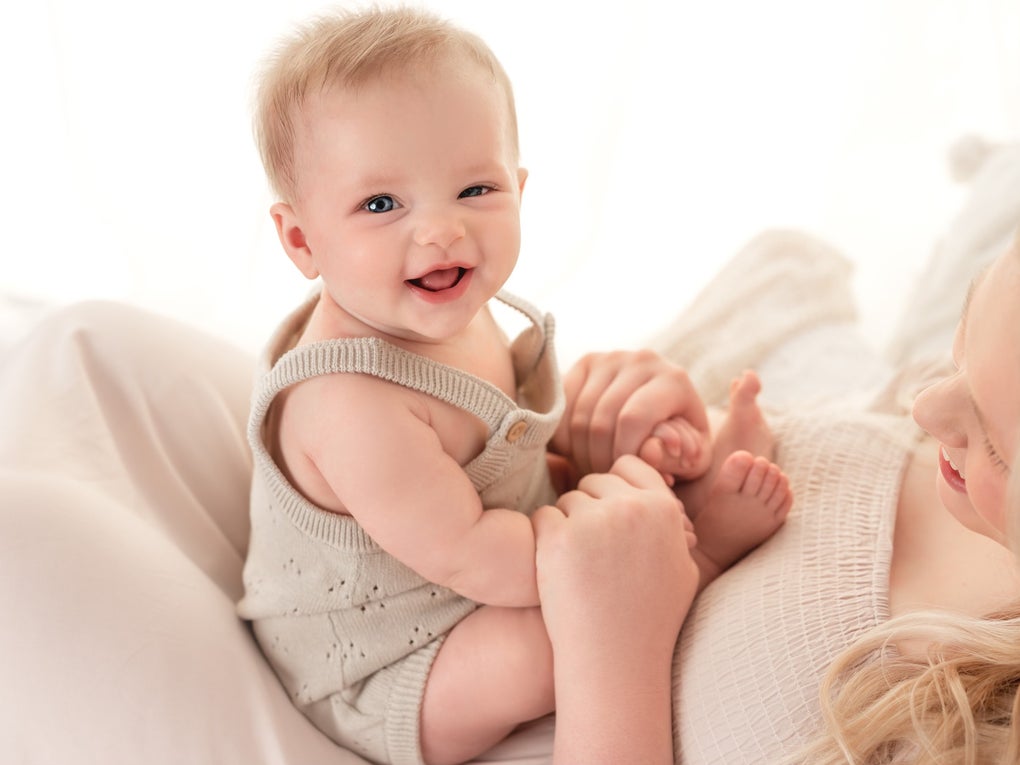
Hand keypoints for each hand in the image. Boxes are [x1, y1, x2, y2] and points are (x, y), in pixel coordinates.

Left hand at [533, 455, 697, 763]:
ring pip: (567, 499)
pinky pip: (543, 517)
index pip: (629, 465)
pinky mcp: (558, 538)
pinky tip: (560, 570)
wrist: (616, 659)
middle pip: (594, 481)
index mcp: (664, 508)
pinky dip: (545, 540)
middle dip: (590, 508)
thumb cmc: (652, 619)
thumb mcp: (683, 567)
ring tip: (582, 568)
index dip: (616, 488)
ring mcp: (593, 521)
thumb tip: (661, 495)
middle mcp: (630, 507)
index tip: (611, 515)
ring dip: (567, 525)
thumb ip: (672, 525)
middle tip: (594, 552)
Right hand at [552, 350, 710, 479]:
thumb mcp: (688, 459)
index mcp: (673, 380)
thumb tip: (649, 453)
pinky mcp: (586, 363)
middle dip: (600, 459)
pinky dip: (565, 438)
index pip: (634, 419)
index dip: (622, 454)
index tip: (623, 475)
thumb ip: (672, 460)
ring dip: (581, 453)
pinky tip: (580, 451)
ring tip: (595, 469)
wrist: (664, 415)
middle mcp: (642, 360)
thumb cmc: (680, 444)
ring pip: (578, 416)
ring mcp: (611, 358)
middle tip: (605, 478)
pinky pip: (562, 408)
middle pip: (602, 420)